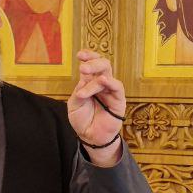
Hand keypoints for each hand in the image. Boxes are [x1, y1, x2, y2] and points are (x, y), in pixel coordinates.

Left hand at [67, 50, 124, 165]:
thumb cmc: (82, 120)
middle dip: (92, 62)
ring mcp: (110, 91)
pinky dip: (109, 81)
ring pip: (107, 73)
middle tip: (82, 67)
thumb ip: (79, 91)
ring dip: (96, 73)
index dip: (88, 56)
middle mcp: (101, 84)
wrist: (90, 137)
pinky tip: (101, 81)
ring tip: (83, 79)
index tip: (80, 55)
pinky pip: (117, 86)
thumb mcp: (74, 105)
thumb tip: (85, 78)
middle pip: (102, 64)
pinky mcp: (119, 100)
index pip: (92, 64)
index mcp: (90, 82)